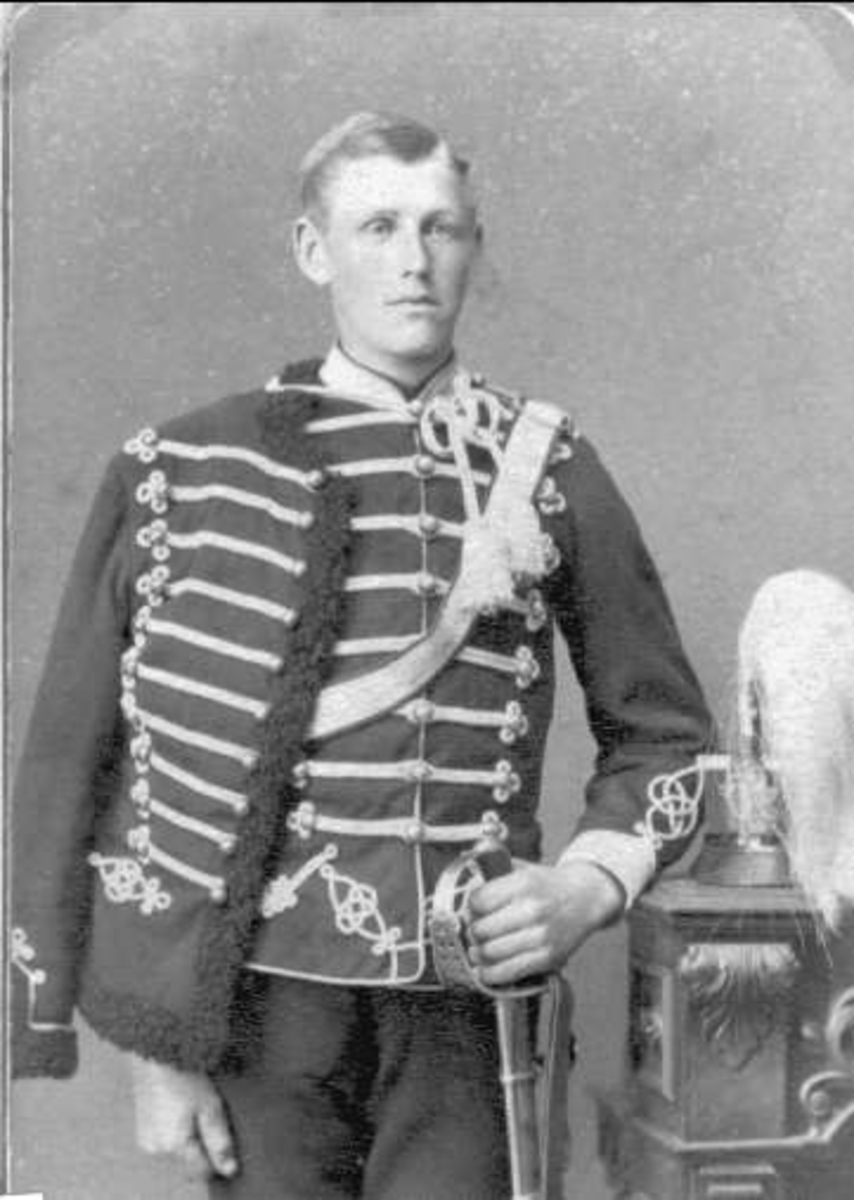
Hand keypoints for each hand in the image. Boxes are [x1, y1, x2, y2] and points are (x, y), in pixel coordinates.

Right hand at [129, 1054, 237, 1181]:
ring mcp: (147, 1137)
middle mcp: (156, 1147)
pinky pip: (166, 1136)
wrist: (157, 1046)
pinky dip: (178, 1126)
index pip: (202, 1171)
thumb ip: (219, 1141)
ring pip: (178, 1148)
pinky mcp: (143, 1125)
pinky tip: (183, 1102)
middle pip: (189, 1160)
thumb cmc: (184, 1071)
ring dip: (190, 1135)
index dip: (219, 1158)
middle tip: (211, 1112)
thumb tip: (229, 1170)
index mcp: (173, 1146)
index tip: (225, 1135)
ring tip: (195, 1103)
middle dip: (203, 1144)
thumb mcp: (210, 1106)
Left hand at [466, 859, 624, 986]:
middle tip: (473, 933)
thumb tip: (464, 886)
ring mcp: (540, 936)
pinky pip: (508, 972)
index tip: (471, 911)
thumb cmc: (548, 886)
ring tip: (476, 951)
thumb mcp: (522, 870)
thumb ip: (493, 876)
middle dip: (471, 933)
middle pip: (481, 930)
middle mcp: (532, 910)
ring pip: (491, 953)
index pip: (478, 901)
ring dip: (477, 955)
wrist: (586, 898)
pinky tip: (484, 970)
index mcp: (523, 884)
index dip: (469, 908)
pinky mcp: (547, 958)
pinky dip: (490, 974)